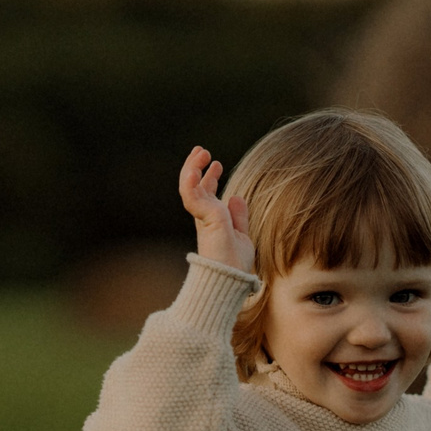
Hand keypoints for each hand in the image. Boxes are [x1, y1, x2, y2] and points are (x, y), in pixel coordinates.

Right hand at [179, 147, 253, 271]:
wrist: (230, 280)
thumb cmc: (235, 265)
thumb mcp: (241, 236)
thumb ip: (238, 217)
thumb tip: (236, 197)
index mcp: (211, 220)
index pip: (206, 193)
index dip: (209, 177)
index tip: (216, 163)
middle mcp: (204, 217)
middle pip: (193, 186)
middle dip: (196, 167)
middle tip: (202, 151)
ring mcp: (203, 217)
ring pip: (189, 187)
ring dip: (192, 167)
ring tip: (200, 152)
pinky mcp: (205, 219)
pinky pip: (191, 195)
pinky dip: (191, 181)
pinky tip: (196, 169)